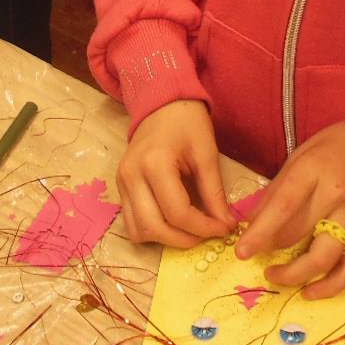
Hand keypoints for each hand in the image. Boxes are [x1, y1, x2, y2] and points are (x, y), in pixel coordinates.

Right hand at [117, 99, 233, 246]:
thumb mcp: (206, 153)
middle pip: (154, 228)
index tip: (225, 229)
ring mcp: (121, 183)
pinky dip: (153, 230)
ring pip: (138, 231)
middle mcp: (131, 176)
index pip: (178, 212)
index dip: (204, 227)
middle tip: (208, 234)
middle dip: (185, 239)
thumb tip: (225, 225)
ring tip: (190, 229)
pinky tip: (173, 222)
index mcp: (154, 163)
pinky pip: (132, 223)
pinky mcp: (119, 188)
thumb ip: (214, 192)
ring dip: (166, 239)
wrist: (161, 105)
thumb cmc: (187, 123)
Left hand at [236, 117, 344, 299]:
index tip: (241, 251)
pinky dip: (330, 287)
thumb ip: (277, 190)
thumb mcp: (300, 155)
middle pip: (298, 235)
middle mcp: (336, 197)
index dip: (260, 232)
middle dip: (270, 251)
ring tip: (275, 276)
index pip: (283, 207)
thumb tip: (251, 222)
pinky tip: (309, 292)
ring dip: (295, 275)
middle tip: (254, 257)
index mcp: (314, 171)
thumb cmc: (337, 146)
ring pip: (323, 259)